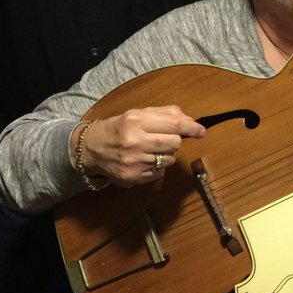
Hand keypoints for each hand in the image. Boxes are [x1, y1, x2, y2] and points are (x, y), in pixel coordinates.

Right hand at [75, 106, 205, 186]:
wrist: (91, 149)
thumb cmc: (119, 128)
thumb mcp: (137, 114)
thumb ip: (165, 115)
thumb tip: (191, 123)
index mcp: (136, 121)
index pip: (173, 125)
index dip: (191, 128)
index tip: (201, 131)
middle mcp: (134, 141)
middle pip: (174, 144)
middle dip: (175, 142)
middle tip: (164, 140)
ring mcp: (133, 161)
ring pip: (169, 160)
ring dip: (166, 155)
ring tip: (150, 150)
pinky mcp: (132, 177)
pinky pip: (159, 173)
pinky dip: (156, 167)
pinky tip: (143, 161)